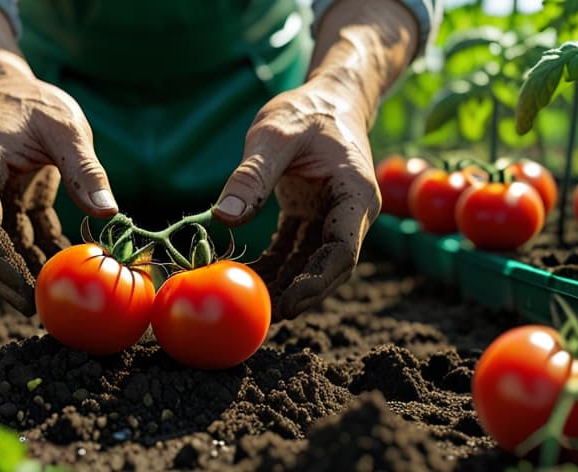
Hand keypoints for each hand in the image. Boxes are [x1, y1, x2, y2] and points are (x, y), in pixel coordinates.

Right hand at [0, 52, 117, 314]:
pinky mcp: (6, 203)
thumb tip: (109, 213)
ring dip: (25, 273)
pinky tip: (66, 271)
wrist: (9, 87)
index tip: (27, 293)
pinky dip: (40, 254)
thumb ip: (85, 169)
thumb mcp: (66, 128)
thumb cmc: (36, 101)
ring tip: (57, 299)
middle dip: (7, 282)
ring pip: (0, 248)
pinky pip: (20, 237)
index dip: (2, 266)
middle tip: (40, 312)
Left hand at [212, 79, 379, 319]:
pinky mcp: (311, 215)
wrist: (326, 96)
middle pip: (328, 265)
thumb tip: (223, 217)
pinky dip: (274, 265)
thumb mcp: (275, 134)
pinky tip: (248, 276)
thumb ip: (252, 175)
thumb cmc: (306, 109)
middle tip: (263, 319)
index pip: (342, 250)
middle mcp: (349, 211)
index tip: (289, 305)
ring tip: (251, 305)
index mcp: (354, 194)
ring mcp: (331, 215)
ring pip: (309, 261)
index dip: (317, 283)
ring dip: (284, 284)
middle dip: (299, 294)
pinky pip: (294, 249)